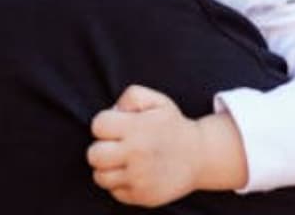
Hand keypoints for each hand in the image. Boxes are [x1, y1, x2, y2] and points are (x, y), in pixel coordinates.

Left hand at [88, 85, 201, 206]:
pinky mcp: (142, 196)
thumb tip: (113, 112)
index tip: (117, 127)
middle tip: (116, 146)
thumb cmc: (172, 126)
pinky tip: (134, 173)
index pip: (98, 126)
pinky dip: (120, 183)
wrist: (200, 156)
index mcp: (136, 128)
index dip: (105, 124)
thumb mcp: (156, 100)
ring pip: (100, 176)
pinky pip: (114, 192)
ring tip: (124, 161)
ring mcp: (139, 178)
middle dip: (101, 148)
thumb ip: (130, 97)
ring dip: (108, 168)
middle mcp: (136, 154)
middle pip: (93, 155)